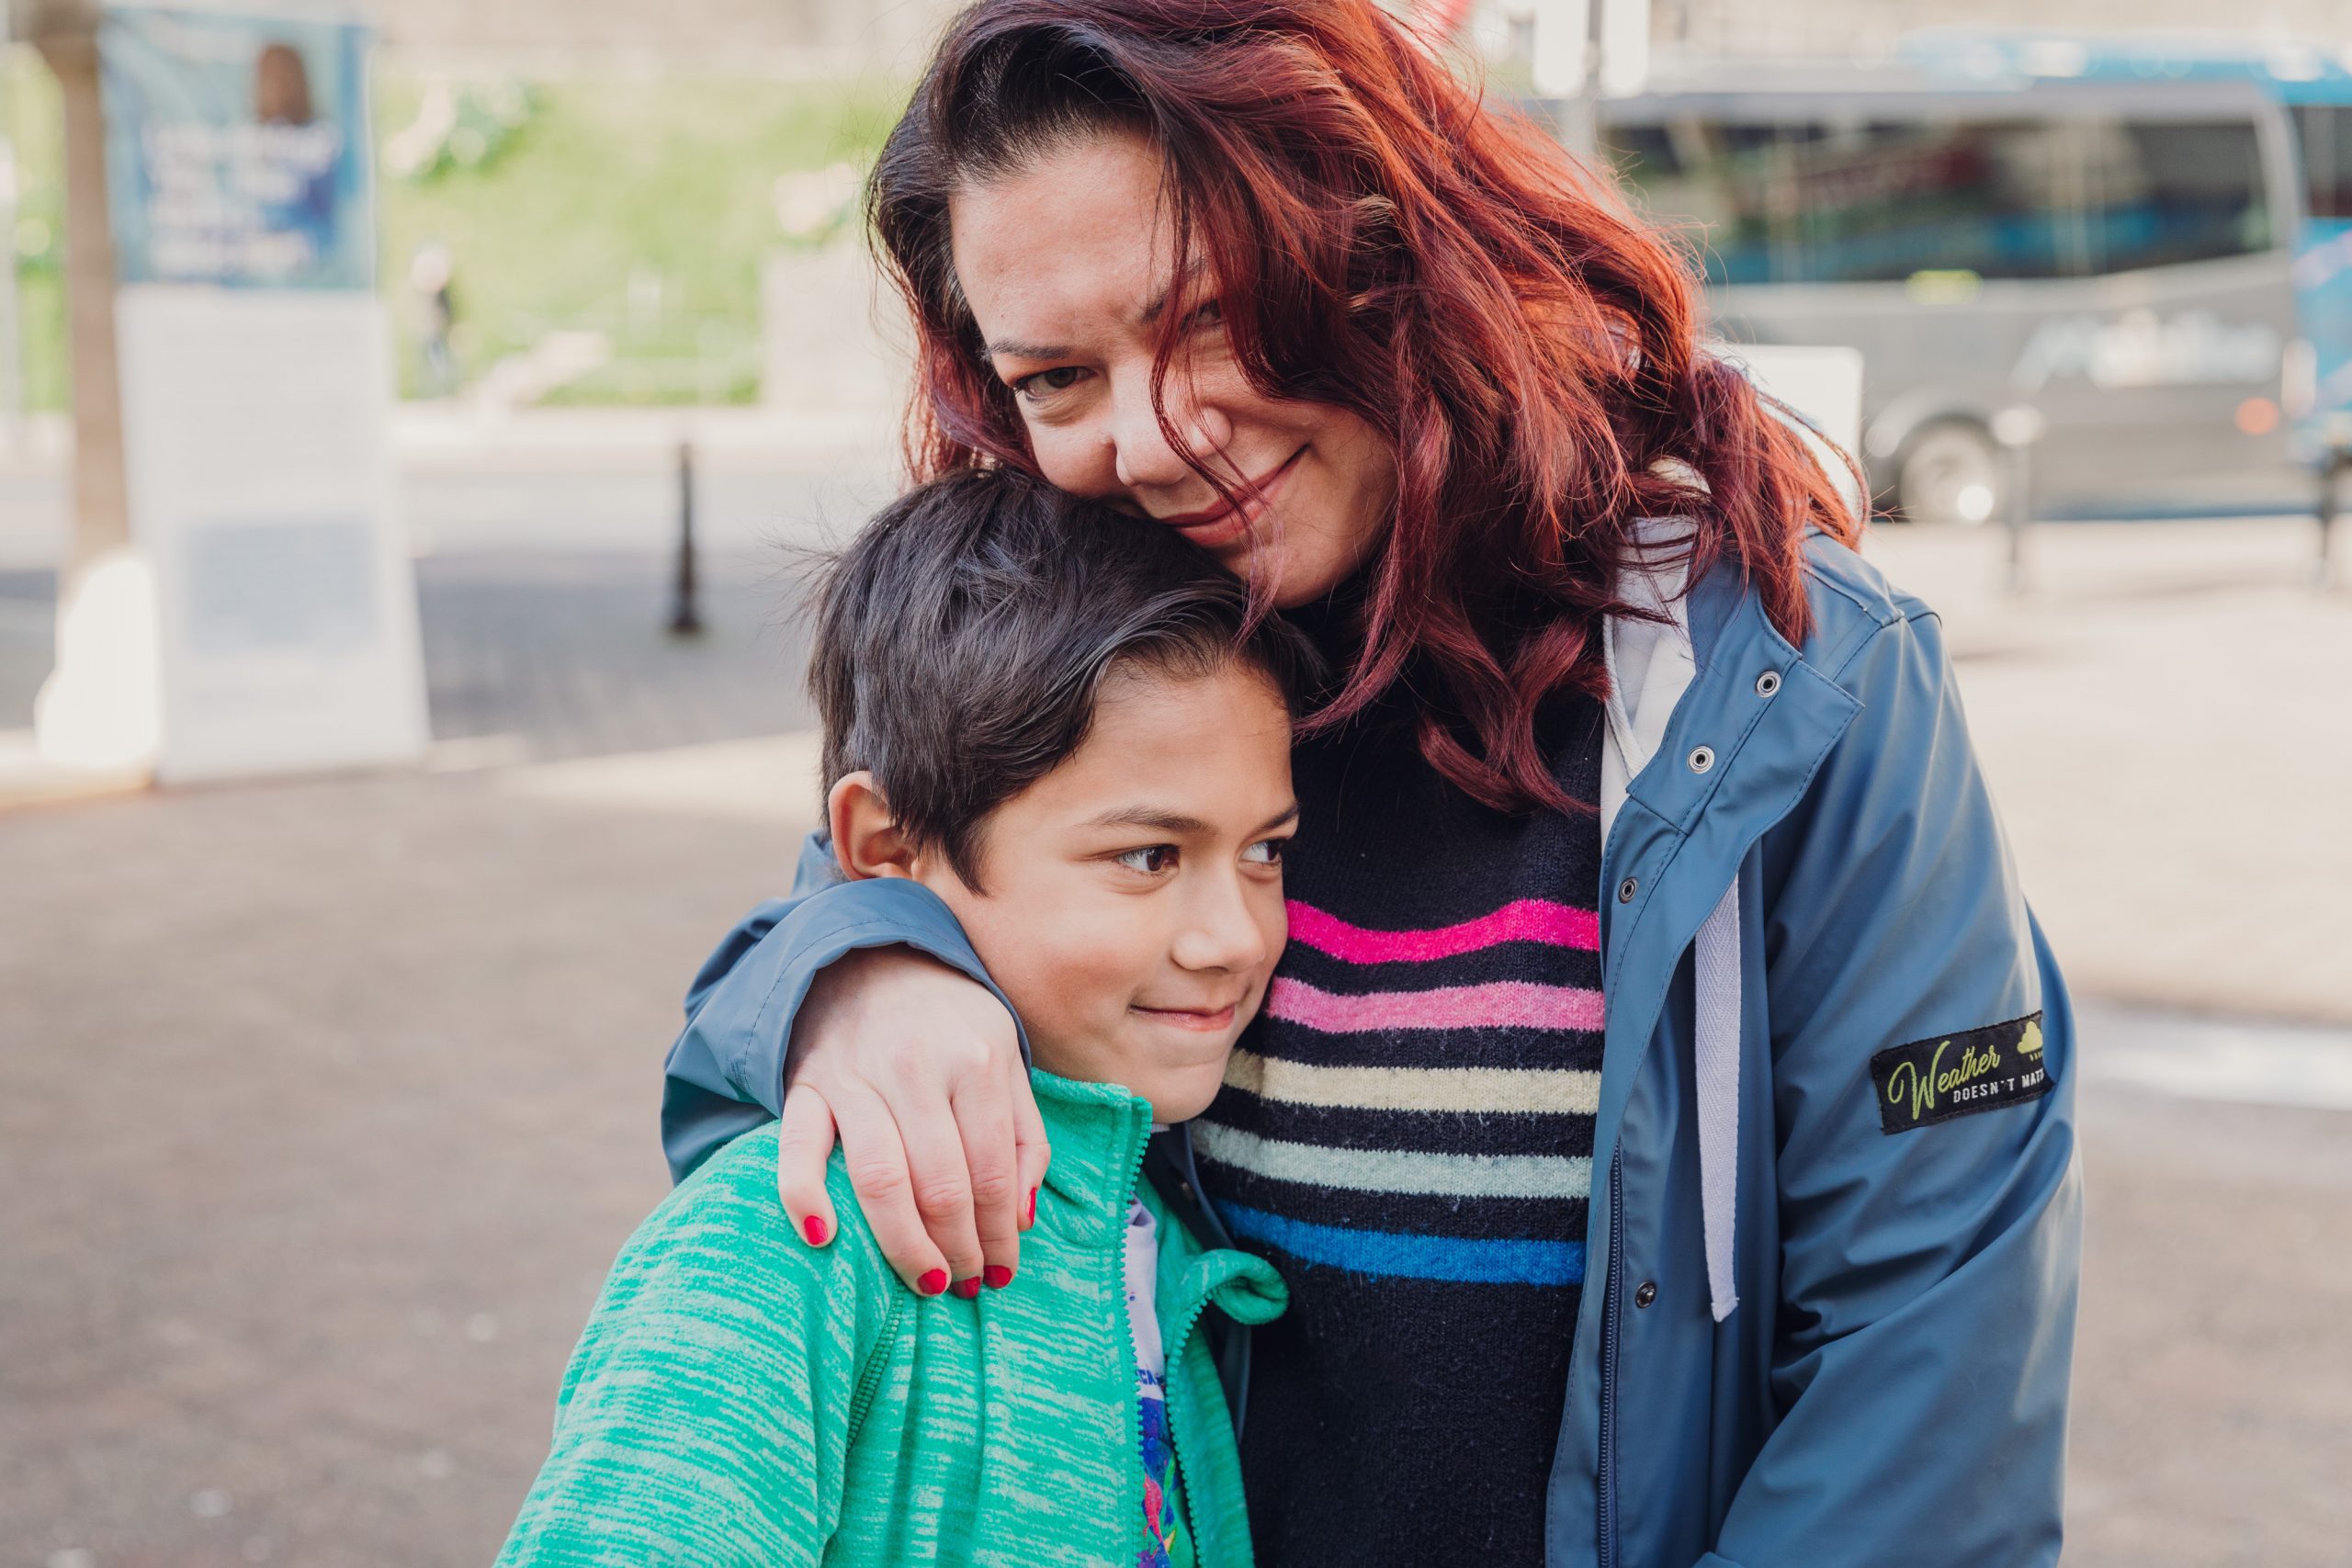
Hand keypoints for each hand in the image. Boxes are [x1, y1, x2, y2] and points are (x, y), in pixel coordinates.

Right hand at [774, 945, 1048, 1295]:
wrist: (870, 957)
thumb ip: (1024, 1135)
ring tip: (924, 1280)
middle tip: (964, 1284)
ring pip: (880, 1179)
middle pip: (941, 1184)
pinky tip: (824, 1238)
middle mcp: (916, 1067)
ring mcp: (855, 1076)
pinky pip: (797, 1148)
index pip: (992, 1170)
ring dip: (904, 1244)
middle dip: (958, 1248)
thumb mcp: (1007, 1057)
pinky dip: (804, 1195)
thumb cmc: (950, 1021)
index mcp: (977, 1059)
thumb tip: (1022, 1218)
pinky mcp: (805, 1085)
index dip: (998, 1233)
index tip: (1000, 1273)